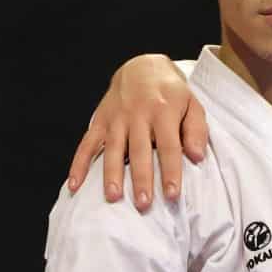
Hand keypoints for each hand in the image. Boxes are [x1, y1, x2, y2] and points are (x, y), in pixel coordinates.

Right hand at [65, 54, 209, 210]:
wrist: (142, 67)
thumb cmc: (171, 93)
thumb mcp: (192, 104)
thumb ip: (196, 130)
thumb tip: (197, 156)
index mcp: (163, 111)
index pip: (168, 146)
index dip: (170, 171)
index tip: (171, 195)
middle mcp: (138, 114)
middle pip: (139, 151)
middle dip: (141, 179)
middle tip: (143, 204)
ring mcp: (116, 118)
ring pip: (113, 149)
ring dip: (112, 174)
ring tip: (113, 197)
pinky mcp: (100, 120)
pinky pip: (87, 144)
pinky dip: (79, 164)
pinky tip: (75, 185)